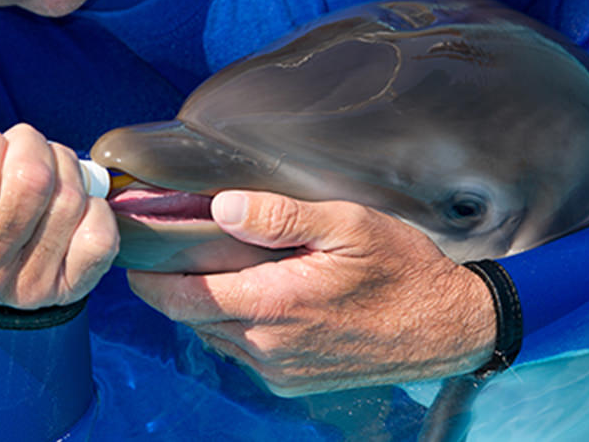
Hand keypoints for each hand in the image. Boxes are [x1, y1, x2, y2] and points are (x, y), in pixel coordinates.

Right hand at [0, 123, 117, 307]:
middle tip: (20, 146)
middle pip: (31, 182)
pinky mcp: (70, 287)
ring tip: (45, 166)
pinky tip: (72, 203)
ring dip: (63, 165)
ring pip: (69, 199)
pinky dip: (95, 207)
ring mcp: (30, 285)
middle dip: (30, 144)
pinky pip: (101, 237)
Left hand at [128, 191, 496, 395]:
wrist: (448, 327)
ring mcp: (280, 370)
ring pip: (214, 335)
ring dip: (205, 304)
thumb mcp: (348, 226)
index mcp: (276, 305)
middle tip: (173, 246)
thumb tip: (221, 207)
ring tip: (214, 264)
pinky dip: (234, 323)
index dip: (150, 276)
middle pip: (192, 316)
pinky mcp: (292, 382)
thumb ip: (281, 217)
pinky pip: (242, 351)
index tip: (139, 250)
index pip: (183, 297)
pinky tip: (254, 293)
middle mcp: (268, 347)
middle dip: (174, 284)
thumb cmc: (403, 269)